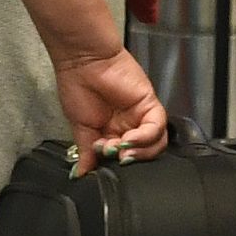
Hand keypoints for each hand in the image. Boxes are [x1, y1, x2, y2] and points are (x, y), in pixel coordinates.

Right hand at [52, 45, 169, 176]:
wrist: (83, 61)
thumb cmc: (77, 86)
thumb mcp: (79, 126)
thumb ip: (86, 152)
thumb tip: (80, 174)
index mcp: (111, 133)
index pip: (122, 159)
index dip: (114, 166)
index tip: (100, 162)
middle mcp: (129, 126)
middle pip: (142, 155)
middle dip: (127, 160)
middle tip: (111, 154)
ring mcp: (141, 116)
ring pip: (154, 145)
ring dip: (139, 152)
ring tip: (121, 148)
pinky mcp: (150, 104)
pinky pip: (157, 128)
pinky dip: (145, 138)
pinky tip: (129, 138)